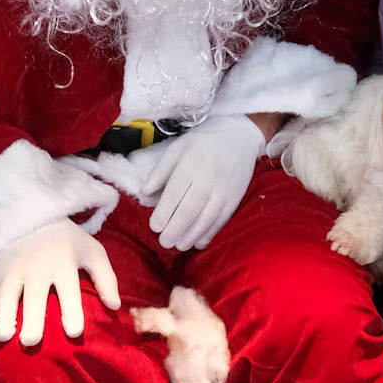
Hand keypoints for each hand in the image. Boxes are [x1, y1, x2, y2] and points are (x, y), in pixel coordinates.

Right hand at [0, 220, 120, 345]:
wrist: (35, 218)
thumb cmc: (68, 244)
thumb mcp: (92, 252)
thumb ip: (106, 278)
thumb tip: (115, 306)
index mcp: (63, 261)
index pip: (68, 288)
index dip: (72, 310)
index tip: (74, 332)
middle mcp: (36, 265)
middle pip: (33, 295)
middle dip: (31, 318)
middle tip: (30, 342)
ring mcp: (12, 268)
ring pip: (5, 295)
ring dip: (2, 316)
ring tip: (3, 338)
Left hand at [132, 114, 263, 250]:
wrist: (239, 137)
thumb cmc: (202, 144)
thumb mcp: (177, 149)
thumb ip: (159, 172)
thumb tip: (144, 195)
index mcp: (190, 164)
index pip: (174, 194)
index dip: (163, 214)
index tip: (154, 227)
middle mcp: (208, 178)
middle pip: (189, 211)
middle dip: (174, 230)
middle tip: (164, 242)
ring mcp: (224, 190)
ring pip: (206, 219)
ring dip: (190, 236)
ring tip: (178, 246)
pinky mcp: (235, 198)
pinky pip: (221, 221)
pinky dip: (209, 234)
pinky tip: (198, 243)